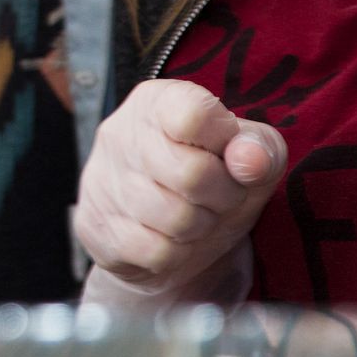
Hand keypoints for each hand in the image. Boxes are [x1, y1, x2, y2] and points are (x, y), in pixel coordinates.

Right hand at [74, 80, 286, 303]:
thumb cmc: (212, 180)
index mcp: (158, 101)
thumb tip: (250, 160)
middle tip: (221, 195)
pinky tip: (171, 239)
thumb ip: (260, 148)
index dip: (226, 142)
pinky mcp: (95, 226)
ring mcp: (102, 180)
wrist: (162, 232)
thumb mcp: (249, 157)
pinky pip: (156, 252)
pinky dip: (177, 254)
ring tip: (196, 216)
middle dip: (223, 195)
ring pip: (176, 219)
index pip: (194, 114)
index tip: (228, 152)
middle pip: (192, 174)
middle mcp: (121, 133)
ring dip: (201, 227)